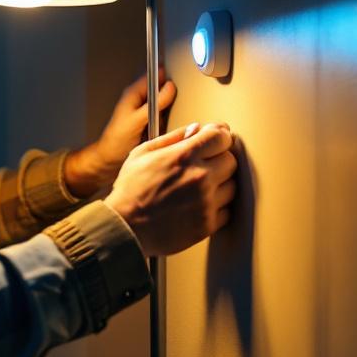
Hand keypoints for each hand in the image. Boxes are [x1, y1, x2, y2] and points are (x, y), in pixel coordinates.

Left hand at [65, 69, 176, 196]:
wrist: (110, 159)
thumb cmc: (116, 140)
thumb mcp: (137, 120)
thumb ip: (155, 103)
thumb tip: (170, 87)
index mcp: (133, 94)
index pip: (153, 75)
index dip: (166, 74)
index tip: (180, 76)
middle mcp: (139, 100)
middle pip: (160, 88)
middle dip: (171, 93)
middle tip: (179, 100)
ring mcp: (145, 111)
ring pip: (164, 103)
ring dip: (170, 108)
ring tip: (171, 117)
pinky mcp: (149, 122)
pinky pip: (163, 116)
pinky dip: (167, 119)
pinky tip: (167, 127)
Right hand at [104, 122, 237, 256]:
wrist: (125, 228)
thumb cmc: (130, 191)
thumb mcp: (142, 154)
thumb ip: (172, 138)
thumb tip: (195, 129)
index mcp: (183, 156)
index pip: (220, 137)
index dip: (220, 135)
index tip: (217, 138)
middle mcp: (199, 177)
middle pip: (231, 160)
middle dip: (219, 159)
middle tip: (204, 165)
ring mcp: (206, 202)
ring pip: (232, 186)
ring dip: (220, 184)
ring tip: (198, 188)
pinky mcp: (207, 224)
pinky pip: (226, 210)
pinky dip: (216, 207)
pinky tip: (198, 205)